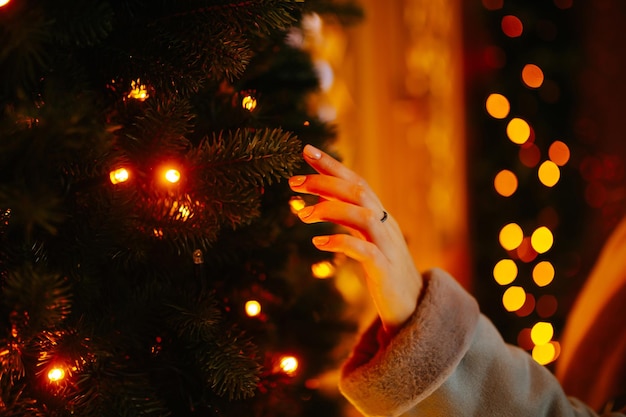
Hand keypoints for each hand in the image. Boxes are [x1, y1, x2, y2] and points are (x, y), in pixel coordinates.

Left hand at [289, 144, 422, 333]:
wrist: (412, 308)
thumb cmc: (384, 272)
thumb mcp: (365, 241)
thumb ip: (346, 222)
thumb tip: (316, 206)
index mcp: (379, 215)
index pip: (356, 181)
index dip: (332, 165)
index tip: (306, 150)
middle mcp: (385, 225)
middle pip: (358, 191)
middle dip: (324, 182)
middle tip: (293, 181)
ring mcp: (387, 246)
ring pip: (362, 215)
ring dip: (330, 209)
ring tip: (302, 214)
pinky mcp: (385, 269)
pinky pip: (363, 250)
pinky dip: (339, 242)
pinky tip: (318, 242)